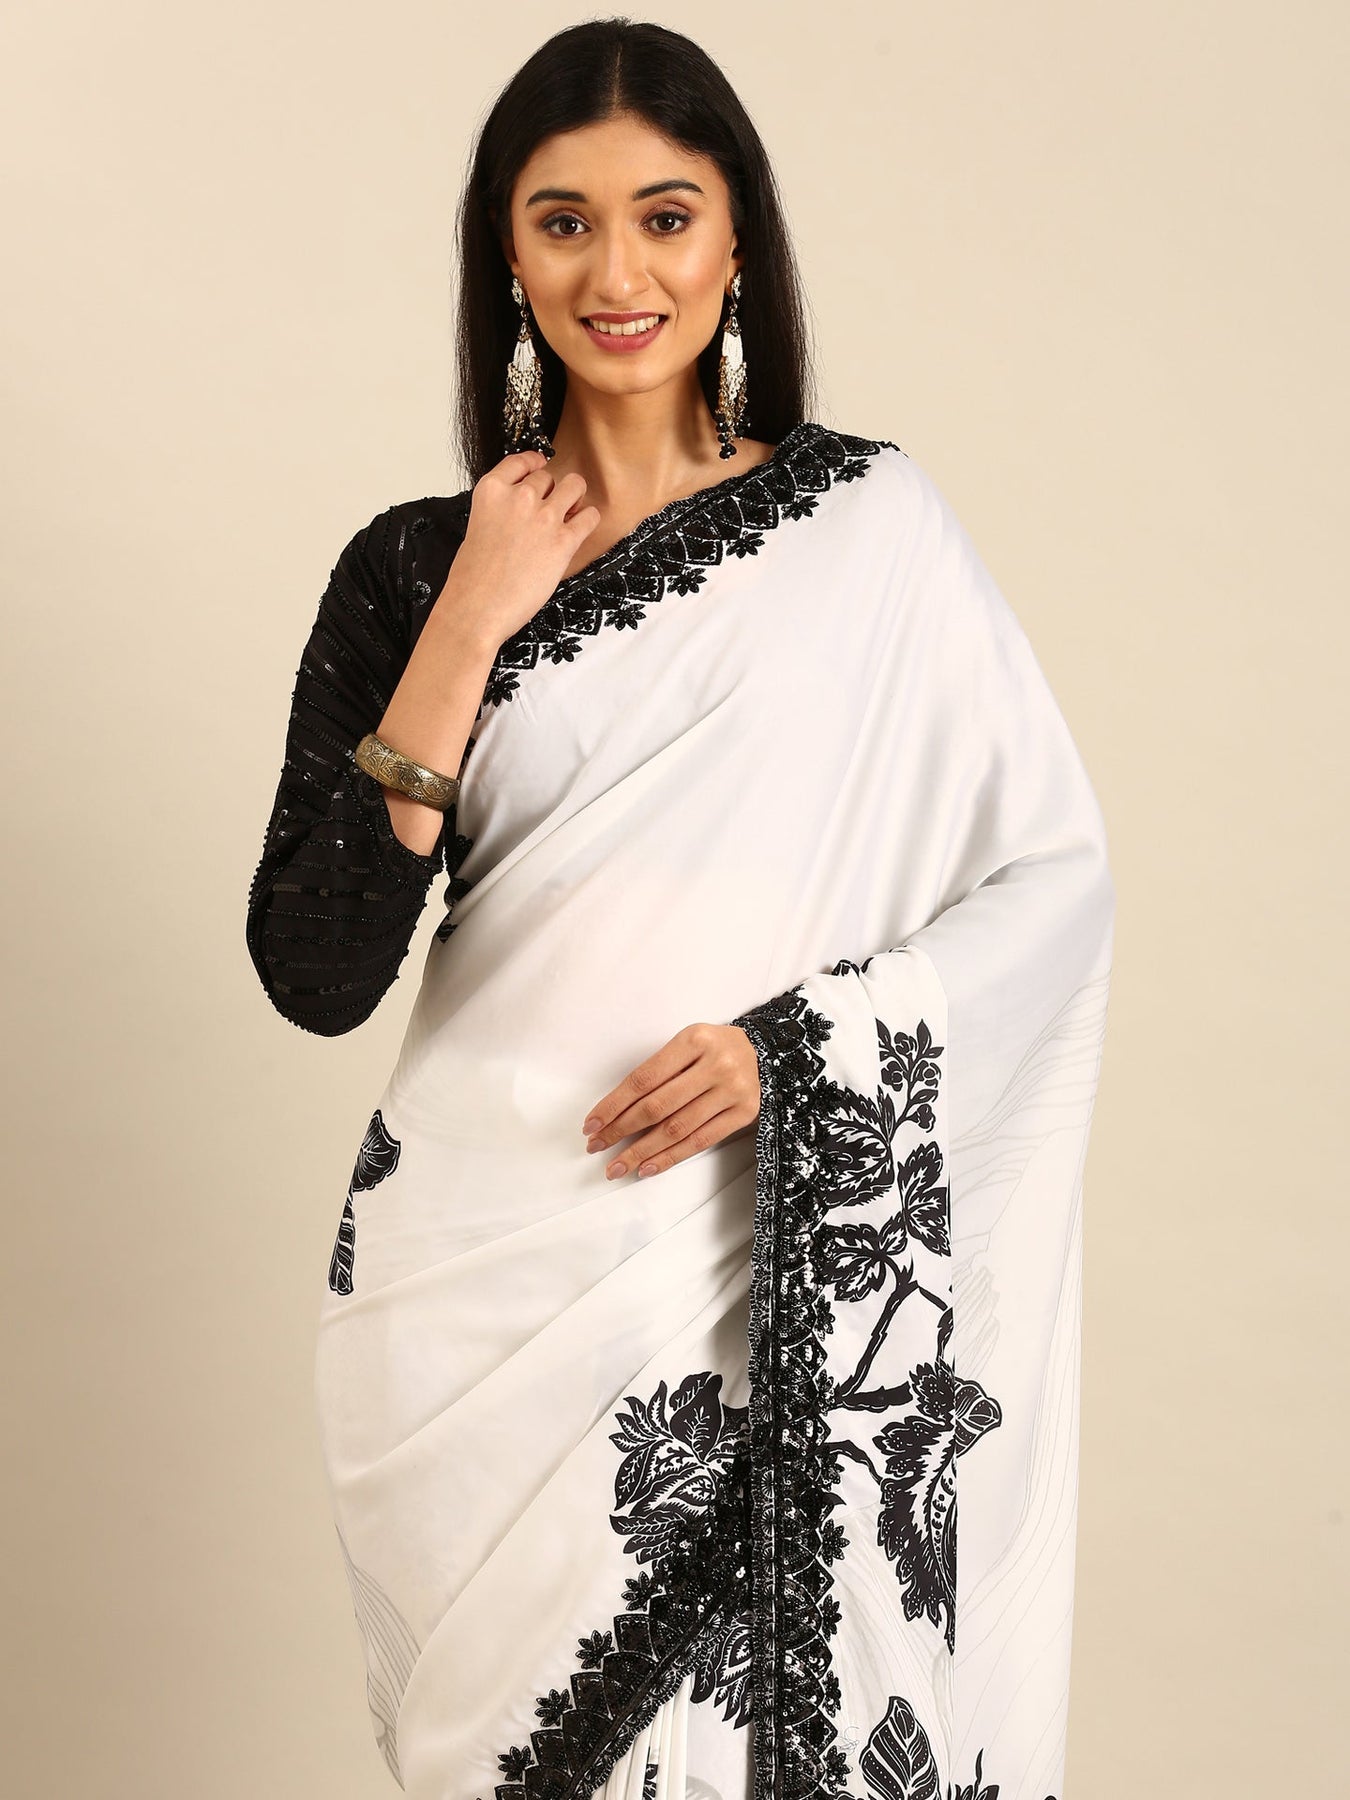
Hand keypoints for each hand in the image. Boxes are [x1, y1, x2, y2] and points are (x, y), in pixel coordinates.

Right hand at [436, 449, 600, 647]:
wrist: (477, 608)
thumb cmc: (472, 578)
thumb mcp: (477, 528)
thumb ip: (500, 510)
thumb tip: (522, 509)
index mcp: (492, 491)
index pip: (520, 461)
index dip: (534, 463)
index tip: (540, 465)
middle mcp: (519, 497)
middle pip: (547, 476)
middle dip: (550, 491)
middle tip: (549, 509)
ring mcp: (544, 518)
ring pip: (574, 485)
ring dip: (574, 497)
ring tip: (570, 512)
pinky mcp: (564, 541)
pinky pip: (589, 516)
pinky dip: (588, 520)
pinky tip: (580, 528)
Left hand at [581, 1023, 761, 1180]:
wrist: (763, 1053)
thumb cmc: (712, 1049)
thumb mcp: (686, 1043)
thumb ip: (658, 1071)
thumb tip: (616, 1112)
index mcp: (694, 1040)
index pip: (643, 1079)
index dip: (614, 1105)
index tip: (592, 1124)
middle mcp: (715, 1065)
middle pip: (658, 1106)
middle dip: (621, 1130)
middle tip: (596, 1147)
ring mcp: (732, 1091)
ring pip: (677, 1129)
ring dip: (641, 1151)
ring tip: (617, 1166)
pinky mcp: (743, 1114)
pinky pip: (700, 1142)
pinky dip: (670, 1157)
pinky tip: (647, 1167)